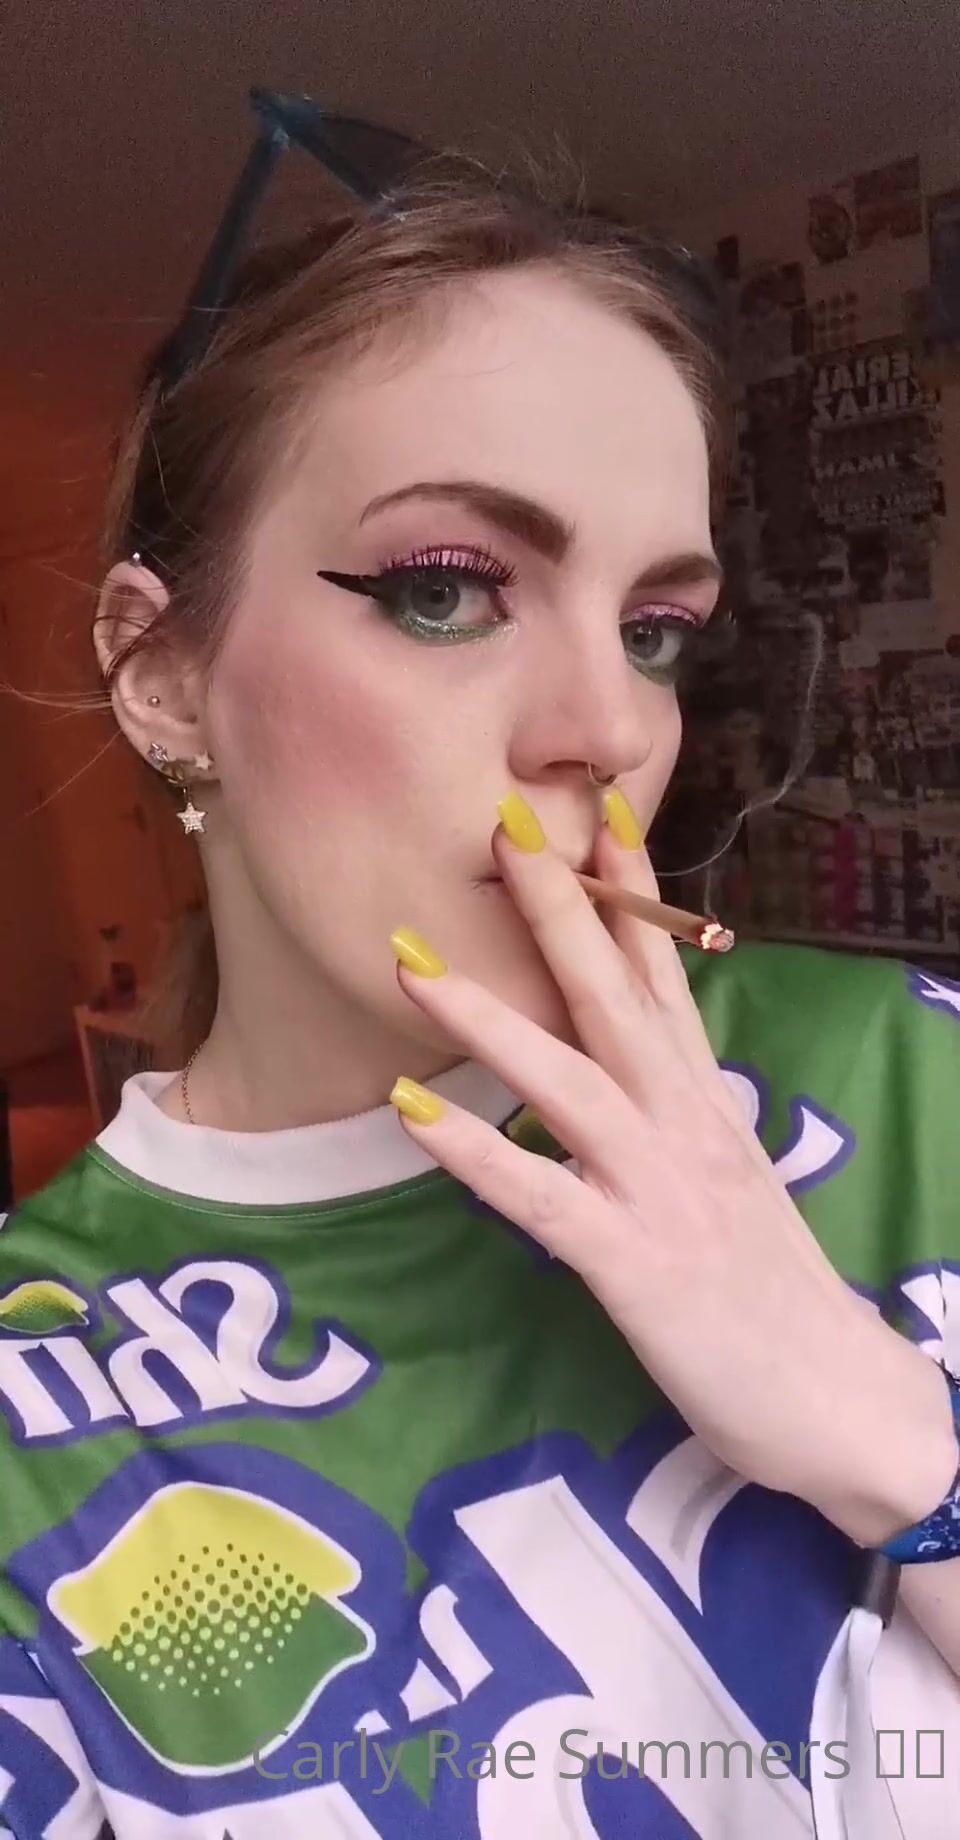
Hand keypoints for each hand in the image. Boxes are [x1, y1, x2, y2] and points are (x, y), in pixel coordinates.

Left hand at [390, 791, 956, 1546]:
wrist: (841, 1398)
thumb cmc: (772, 1291)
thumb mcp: (727, 1175)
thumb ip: (678, 1112)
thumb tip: (629, 1063)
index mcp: (705, 1101)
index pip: (665, 975)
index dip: (631, 893)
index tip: (595, 813)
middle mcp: (683, 1124)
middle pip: (612, 997)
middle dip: (559, 907)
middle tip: (501, 822)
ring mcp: (658, 1188)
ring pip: (565, 1080)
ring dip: (486, 1015)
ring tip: (409, 959)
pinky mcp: (633, 1262)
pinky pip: (542, 1199)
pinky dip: (477, 1155)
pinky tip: (413, 1113)